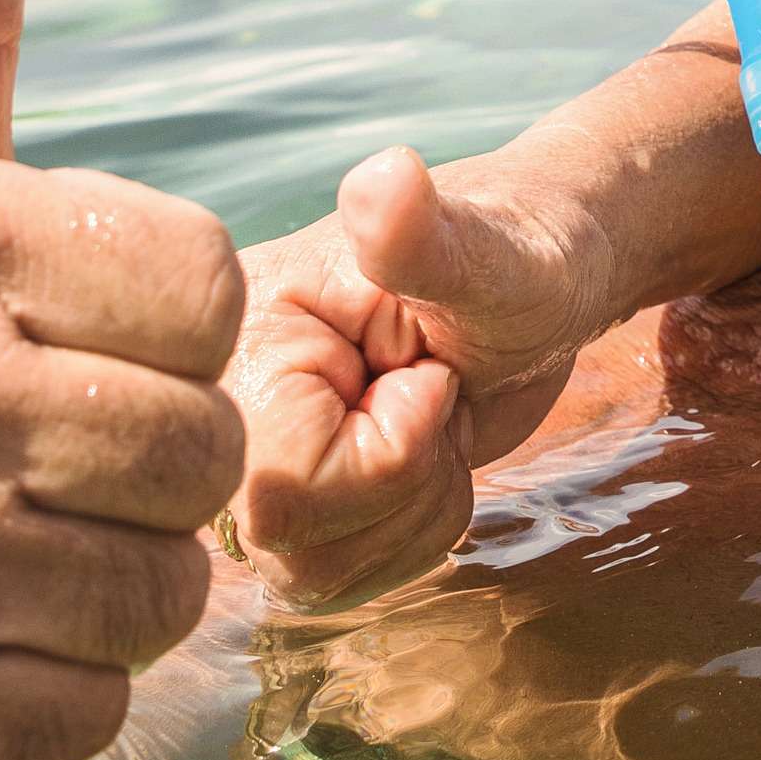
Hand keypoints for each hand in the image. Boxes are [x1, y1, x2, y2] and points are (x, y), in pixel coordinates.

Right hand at [224, 147, 628, 608]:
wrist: (537, 286)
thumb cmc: (522, 260)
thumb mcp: (489, 255)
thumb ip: (424, 237)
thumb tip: (383, 177)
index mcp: (237, 335)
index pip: (281, 483)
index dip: (389, 451)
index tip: (427, 372)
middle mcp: (223, 404)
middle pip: (289, 542)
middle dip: (404, 485)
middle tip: (434, 397)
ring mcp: (248, 460)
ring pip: (312, 575)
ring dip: (414, 513)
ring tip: (432, 422)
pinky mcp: (287, 504)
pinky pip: (337, 581)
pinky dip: (411, 533)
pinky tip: (424, 456)